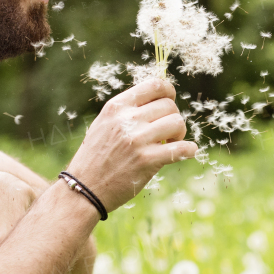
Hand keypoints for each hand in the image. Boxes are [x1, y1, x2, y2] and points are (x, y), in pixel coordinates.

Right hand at [65, 78, 197, 212]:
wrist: (84, 189)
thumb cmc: (96, 157)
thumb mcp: (105, 124)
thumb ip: (128, 110)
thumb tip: (160, 99)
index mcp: (116, 106)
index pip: (154, 85)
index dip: (169, 91)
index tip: (170, 102)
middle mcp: (126, 119)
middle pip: (169, 105)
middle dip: (173, 117)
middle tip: (167, 133)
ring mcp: (137, 140)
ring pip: (177, 123)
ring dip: (180, 133)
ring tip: (170, 143)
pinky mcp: (146, 161)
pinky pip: (181, 148)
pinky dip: (189, 149)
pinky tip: (187, 152)